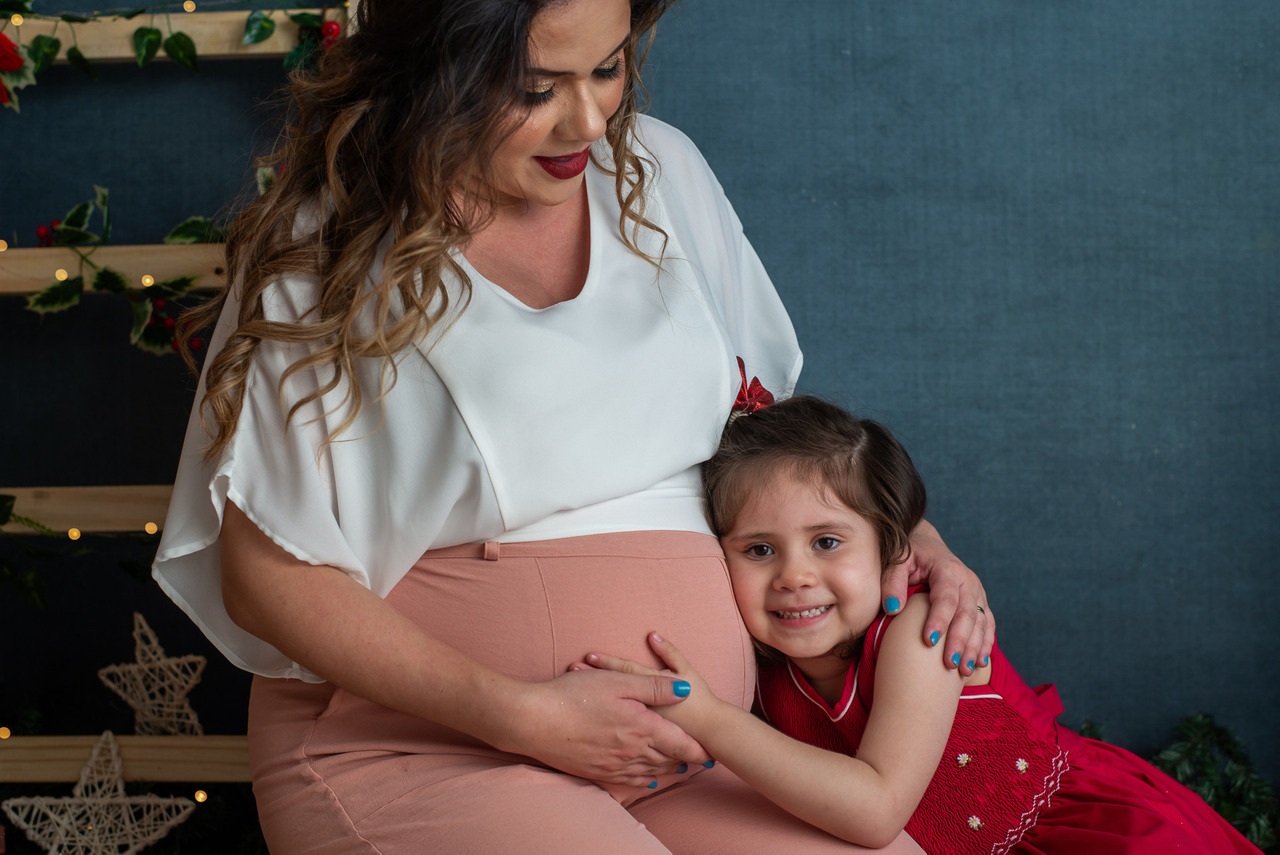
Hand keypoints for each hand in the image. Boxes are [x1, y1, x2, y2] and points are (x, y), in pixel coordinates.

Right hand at [505, 664, 709, 787]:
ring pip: (649, 771)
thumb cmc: (573, 694)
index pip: (679, 743)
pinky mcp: (595, 771)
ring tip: (679, 769)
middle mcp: (630, 751)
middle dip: (685, 761)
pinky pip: (627, 781)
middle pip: (667, 760)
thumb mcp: (617, 681)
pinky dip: (642, 780)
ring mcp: (612, 764)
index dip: (697, 749)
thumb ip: (654, 687)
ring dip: (666, 770)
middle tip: (699, 761)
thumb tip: (685, 692)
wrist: (532, 720)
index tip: (710, 754)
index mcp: (640, 727)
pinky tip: (645, 779)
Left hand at [576, 633, 717, 735]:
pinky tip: (587, 724)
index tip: (587, 656)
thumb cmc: (698, 700)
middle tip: (571, 670)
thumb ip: (669, 653)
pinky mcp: (642, 738)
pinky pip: (616, 731)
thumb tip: (652, 635)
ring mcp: (640, 726)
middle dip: (591, 681)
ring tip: (573, 692)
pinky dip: (601, 727)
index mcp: (651, 690)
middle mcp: (642, 708)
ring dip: (591, 702)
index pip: (624, 673)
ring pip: (609, 712)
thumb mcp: (686, 671)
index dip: (606, 663)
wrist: (709, 734)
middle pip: (612, 692)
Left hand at [881, 519, 993, 675]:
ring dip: (974, 647)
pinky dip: (985, 643)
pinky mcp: (980, 601)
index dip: (939, 619)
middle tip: (949, 664)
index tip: (928, 641)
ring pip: (981, 621)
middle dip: (959, 640)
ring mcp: (977, 591)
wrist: (927, 544)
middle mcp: (967, 580)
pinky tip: (979, 662)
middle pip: (967, 613)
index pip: (946, 597)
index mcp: (947, 569)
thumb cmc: (909, 554)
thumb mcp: (896, 561)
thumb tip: (892, 608)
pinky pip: (987, 623)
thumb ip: (892, 582)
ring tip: (963, 671)